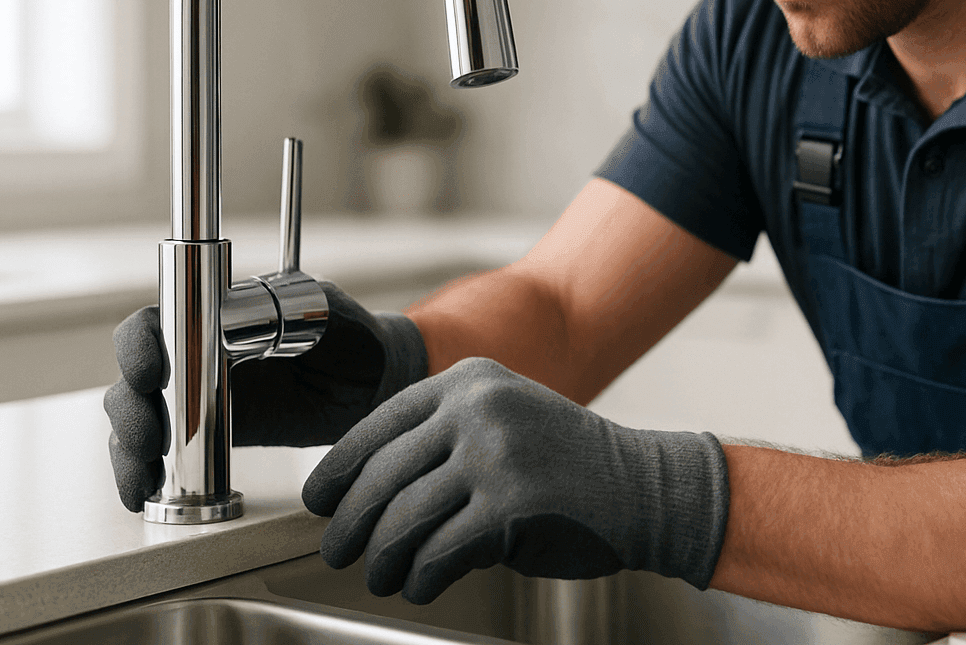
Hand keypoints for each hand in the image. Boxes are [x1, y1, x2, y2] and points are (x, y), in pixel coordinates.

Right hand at [104, 282, 428, 510]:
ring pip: (140, 419)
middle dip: (130, 409)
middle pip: (135, 378)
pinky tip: (145, 492)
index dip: (140, 345)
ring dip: (130, 448)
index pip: (159, 322)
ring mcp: (198, 398)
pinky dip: (145, 474)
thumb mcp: (328, 315)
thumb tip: (247, 323)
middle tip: (149, 438)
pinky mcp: (208, 438)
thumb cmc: (352, 336)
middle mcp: (195, 355)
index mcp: (216, 316)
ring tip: (144, 475)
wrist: (374, 385)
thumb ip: (290, 315)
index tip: (150, 372)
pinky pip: (163, 455)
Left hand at [302, 357, 729, 603]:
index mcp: (470, 381)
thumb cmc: (569, 466)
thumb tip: (365, 489)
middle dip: (350, 523)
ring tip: (382, 574)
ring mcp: (495, 452)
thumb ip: (443, 441)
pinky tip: (422, 584)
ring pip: (402, 517)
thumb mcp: (503, 424)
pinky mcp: (510, 502)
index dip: (338, 469)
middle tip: (340, 549)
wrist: (644, 487)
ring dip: (382, 557)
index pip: (379, 423)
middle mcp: (478, 408)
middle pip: (382, 474)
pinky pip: (439, 550)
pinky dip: (422, 576)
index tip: (320, 499)